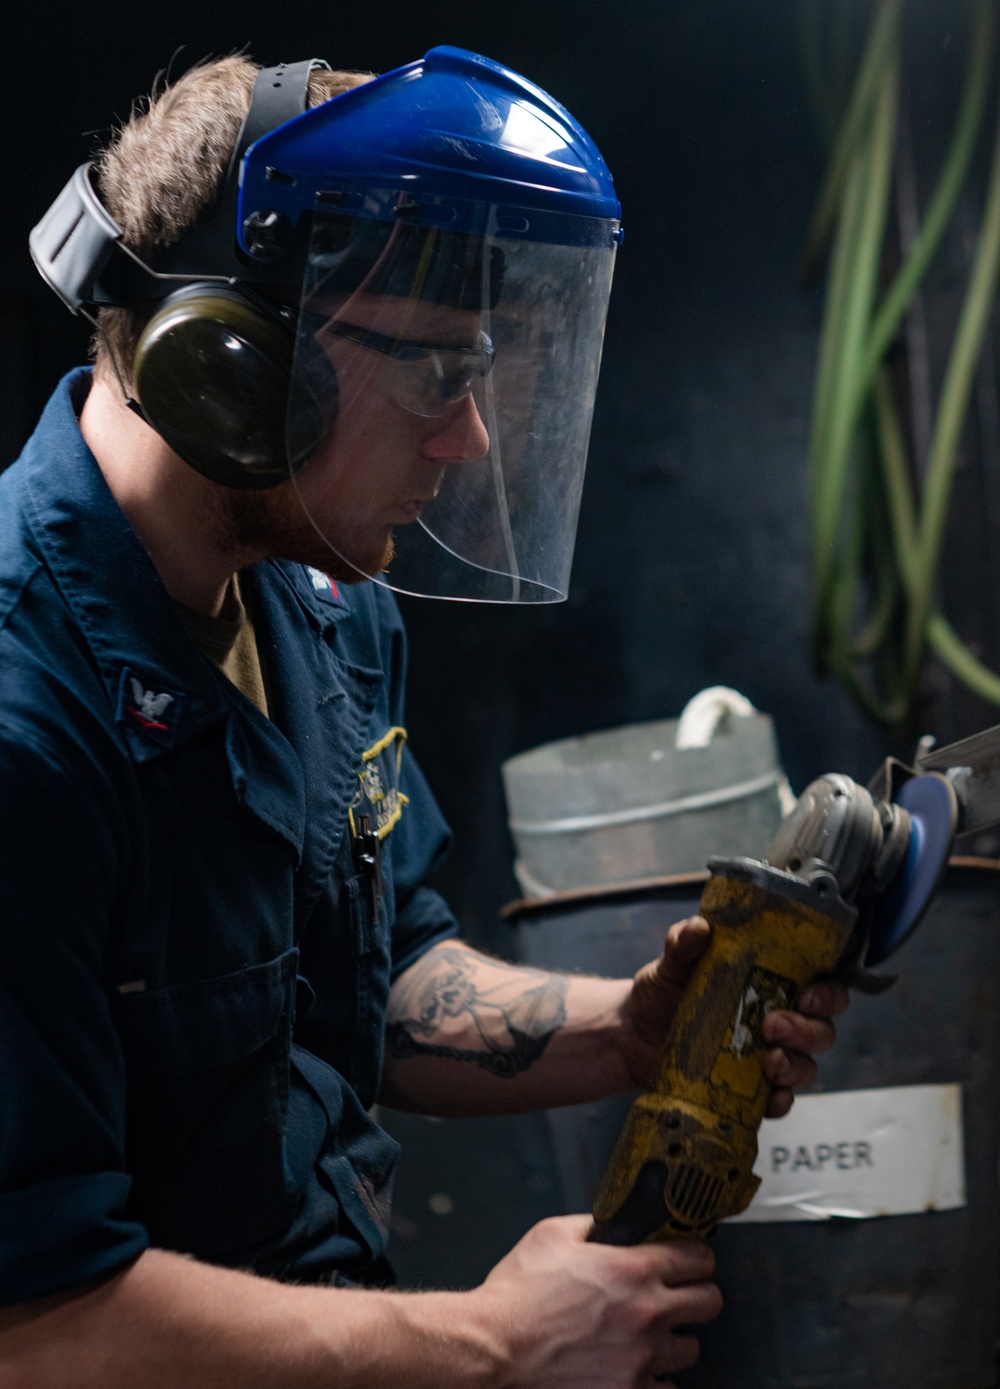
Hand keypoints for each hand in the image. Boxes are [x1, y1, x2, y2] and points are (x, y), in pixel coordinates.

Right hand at [469, 1215, 720, 1387]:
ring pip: (691, 1349)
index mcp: (633, 1269)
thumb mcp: (551, 1235)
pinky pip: (668, 1388)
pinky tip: (635, 1366)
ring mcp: (642, 1359)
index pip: (699, 1257)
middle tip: (679, 1296)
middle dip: (697, 1294)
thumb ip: (591, 1225)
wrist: (495, 1349)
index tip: (689, 1260)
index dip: (695, 1256)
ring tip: (649, 1335)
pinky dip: (655, 1378)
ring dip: (673, 1340)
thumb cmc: (517, 1294)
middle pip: (710, 1302)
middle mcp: (647, 1314)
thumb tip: (609, 1224)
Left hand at [616, 918, 849, 1115]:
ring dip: (796, 1064)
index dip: (828, 993)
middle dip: (809, 1029)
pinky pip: (778, 1101)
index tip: (808, 994)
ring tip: (770, 1059)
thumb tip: (698, 928)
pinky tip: (771, 1098)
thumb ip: (684, 944)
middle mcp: (780, 1021)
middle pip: (822, 1029)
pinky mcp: (750, 1090)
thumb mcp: (671, 964)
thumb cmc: (663, 991)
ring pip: (806, 1066)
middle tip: (775, 1024)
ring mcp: (767, 1058)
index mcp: (773, 984)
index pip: (823, 987)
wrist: (632, 1034)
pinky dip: (780, 1102)